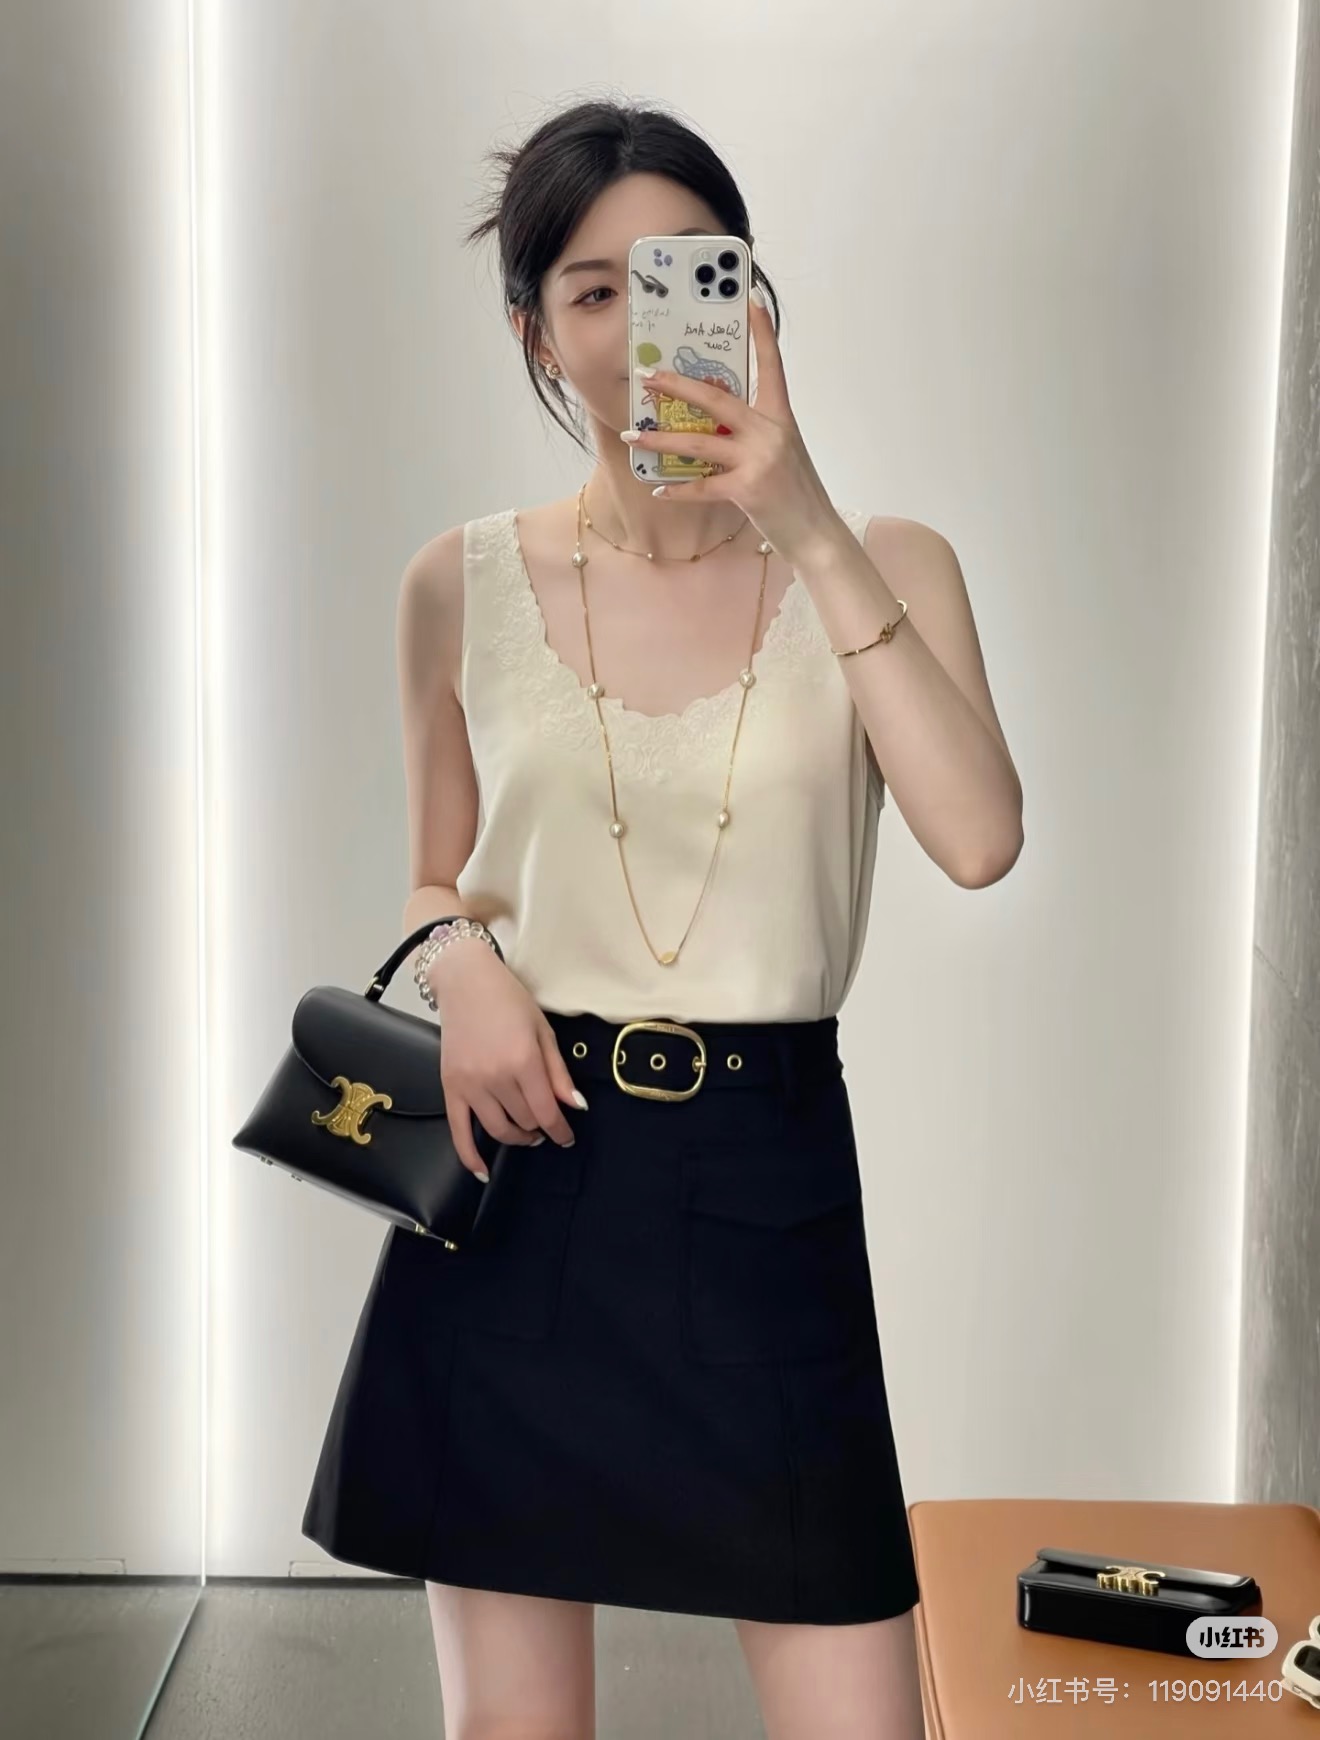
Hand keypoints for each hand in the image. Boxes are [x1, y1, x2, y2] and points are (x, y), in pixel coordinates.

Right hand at [429, 943, 583, 1177]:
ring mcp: (470, 1084)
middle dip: (541, 1127)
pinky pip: (458, 1131)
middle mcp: (495, 1077)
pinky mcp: (450, 1087)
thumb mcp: (544, 1031)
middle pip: (525, 1121)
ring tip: (528, 1134)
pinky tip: (482, 1171)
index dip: (561, 1130)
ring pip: (498, 1130)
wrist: (465, 981)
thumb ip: (558, 1072)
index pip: (547, 1112)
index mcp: (523, 1061)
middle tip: (548, 1123)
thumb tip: (575, 1106)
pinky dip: (470, 1156)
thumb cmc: (509, 1000)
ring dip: (517, 1138)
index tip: (567, 1136)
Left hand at [624, 291, 844, 561]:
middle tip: (646, 375)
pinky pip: (703, 486)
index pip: (772, 365)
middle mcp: (770, 432)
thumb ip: (752, 433)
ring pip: (699, 442)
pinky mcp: (748, 489)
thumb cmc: (796, 493)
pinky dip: (678, 490)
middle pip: (716, 398)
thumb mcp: (782, 452)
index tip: (750, 301)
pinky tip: (658, 490)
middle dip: (676, 385)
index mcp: (781, 417)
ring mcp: (759, 459)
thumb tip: (713, 422)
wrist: (816, 533)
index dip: (762, 332)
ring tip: (633, 435)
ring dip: (661, 440)